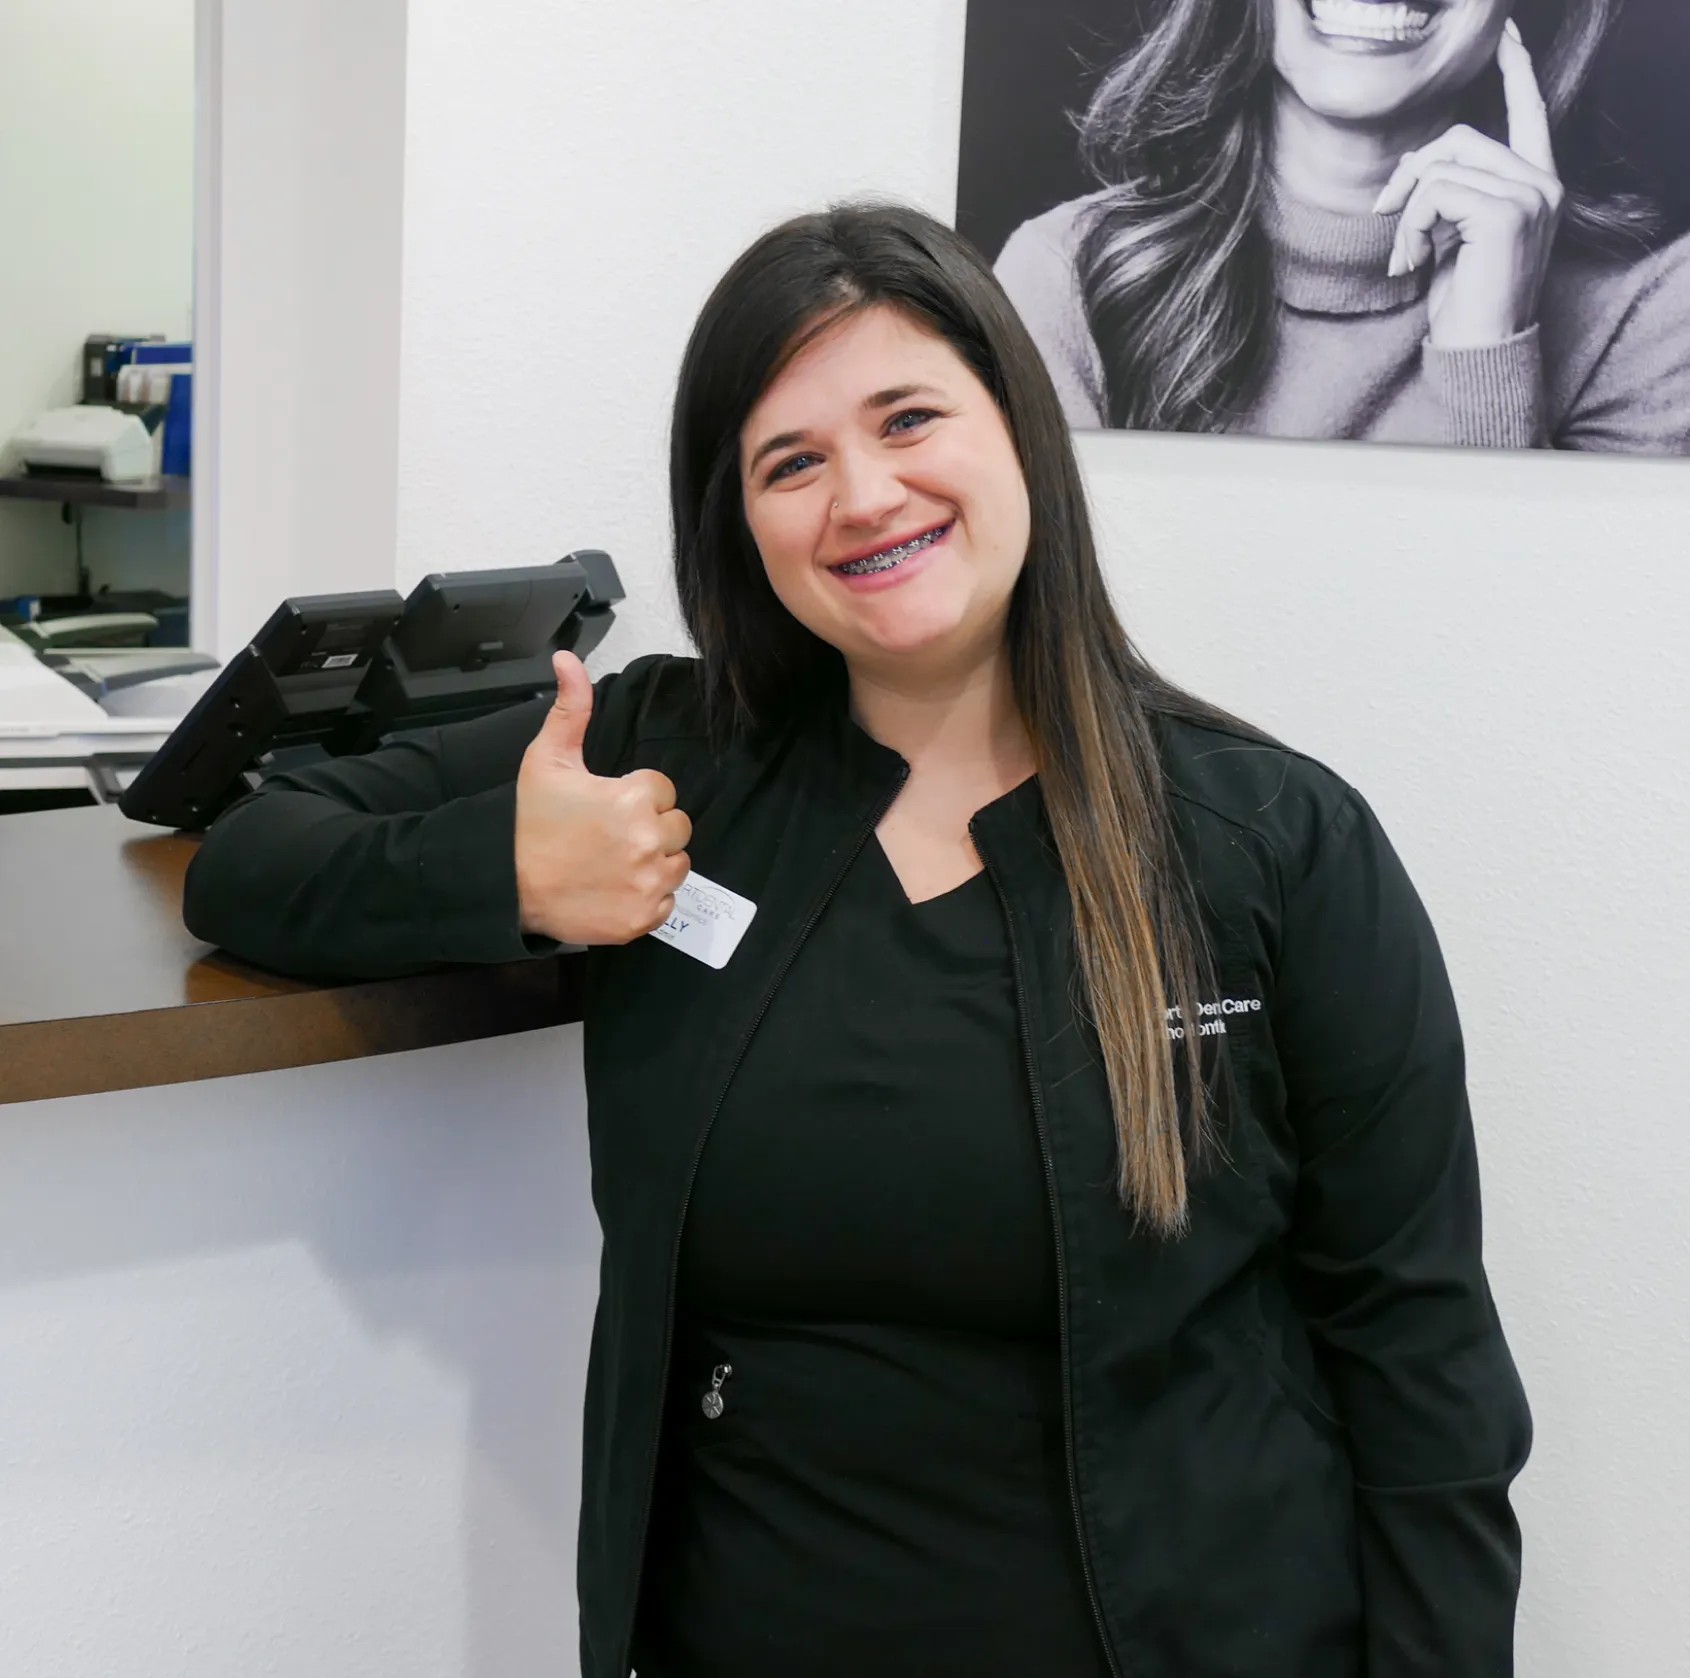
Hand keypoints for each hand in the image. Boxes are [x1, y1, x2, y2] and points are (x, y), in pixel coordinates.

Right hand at [513, 651, 691, 943]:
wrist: (505, 885)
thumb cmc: (528, 822)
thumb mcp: (547, 758)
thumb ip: (571, 708)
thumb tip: (569, 659)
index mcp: (633, 799)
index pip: (663, 789)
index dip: (636, 794)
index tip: (607, 805)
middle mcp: (649, 841)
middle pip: (678, 826)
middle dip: (651, 827)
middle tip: (611, 835)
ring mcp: (648, 883)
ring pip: (677, 863)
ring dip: (654, 861)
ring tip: (613, 860)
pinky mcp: (642, 917)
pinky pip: (666, 901)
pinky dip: (646, 896)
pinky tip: (613, 887)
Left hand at [1373, 21, 1563, 350]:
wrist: (1482, 350)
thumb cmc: (1467, 301)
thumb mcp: (1457, 235)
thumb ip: (1451, 192)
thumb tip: (1412, 165)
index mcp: (1536, 182)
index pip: (1528, 111)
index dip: (1514, 70)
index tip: (1502, 35)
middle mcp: (1542, 182)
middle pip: (1458, 138)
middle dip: (1410, 174)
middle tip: (1384, 213)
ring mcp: (1530, 195)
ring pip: (1441, 167)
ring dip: (1406, 211)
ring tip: (1405, 254)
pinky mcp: (1506, 213)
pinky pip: (1434, 193)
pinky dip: (1409, 226)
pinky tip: (1411, 262)